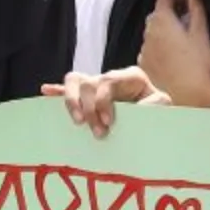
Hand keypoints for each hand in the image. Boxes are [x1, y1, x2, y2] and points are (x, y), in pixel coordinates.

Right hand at [41, 68, 166, 136]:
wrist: (157, 119)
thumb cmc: (160, 111)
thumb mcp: (164, 105)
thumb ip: (155, 103)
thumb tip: (139, 107)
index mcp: (130, 77)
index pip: (108, 82)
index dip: (103, 101)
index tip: (108, 123)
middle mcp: (110, 78)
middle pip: (88, 84)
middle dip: (89, 109)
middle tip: (98, 132)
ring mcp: (96, 85)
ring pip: (74, 81)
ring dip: (71, 102)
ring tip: (77, 122)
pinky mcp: (87, 96)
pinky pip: (67, 88)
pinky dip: (57, 91)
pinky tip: (45, 92)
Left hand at [137, 0, 209, 104]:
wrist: (184, 97)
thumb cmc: (194, 68)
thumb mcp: (201, 35)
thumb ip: (197, 10)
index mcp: (162, 21)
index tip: (189, 1)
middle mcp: (149, 32)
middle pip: (159, 14)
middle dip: (174, 15)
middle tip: (191, 22)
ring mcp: (145, 48)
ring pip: (156, 33)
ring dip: (168, 32)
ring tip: (187, 43)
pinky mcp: (146, 63)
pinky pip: (154, 49)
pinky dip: (164, 48)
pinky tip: (178, 58)